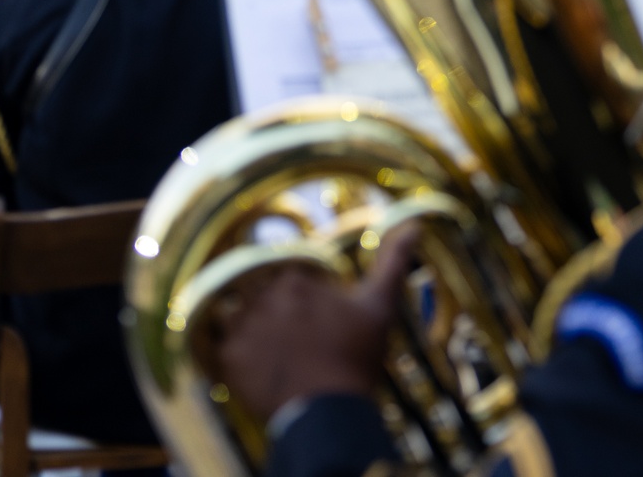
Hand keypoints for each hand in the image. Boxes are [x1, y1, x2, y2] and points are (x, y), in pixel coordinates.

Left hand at [210, 225, 418, 421]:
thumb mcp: (379, 305)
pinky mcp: (228, 357)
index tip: (315, 325)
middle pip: (263, 297)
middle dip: (277, 315)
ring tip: (279, 357)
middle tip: (298, 345)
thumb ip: (392, 262)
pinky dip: (241, 358)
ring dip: (255, 332)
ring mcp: (243, 326)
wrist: (330, 415)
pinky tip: (264, 371)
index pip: (290, 279)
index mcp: (296, 278)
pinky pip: (225, 348)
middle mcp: (263, 295)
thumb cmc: (356, 356)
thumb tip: (416, 226)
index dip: (303, 302)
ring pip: (241, 318)